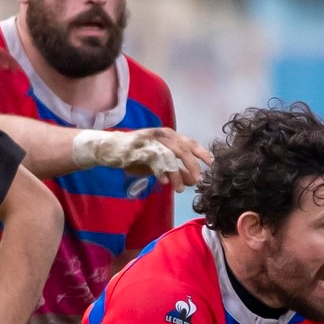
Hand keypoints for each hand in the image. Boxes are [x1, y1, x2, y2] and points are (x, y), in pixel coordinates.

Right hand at [77, 128, 211, 186]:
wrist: (110, 149)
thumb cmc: (136, 156)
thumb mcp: (161, 165)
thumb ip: (178, 171)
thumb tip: (195, 181)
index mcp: (169, 136)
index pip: (190, 143)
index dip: (202, 153)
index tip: (213, 164)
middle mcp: (162, 134)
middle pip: (183, 148)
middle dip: (193, 165)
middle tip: (199, 180)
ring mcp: (150, 140)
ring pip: (169, 155)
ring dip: (176, 173)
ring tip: (180, 189)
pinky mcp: (138, 148)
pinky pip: (153, 159)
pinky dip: (160, 171)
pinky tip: (164, 182)